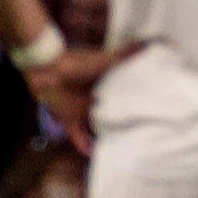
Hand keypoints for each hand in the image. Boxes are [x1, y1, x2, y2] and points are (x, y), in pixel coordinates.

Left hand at [22, 44, 136, 152]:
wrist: (47, 68)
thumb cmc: (77, 63)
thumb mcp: (106, 60)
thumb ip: (126, 54)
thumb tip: (150, 41)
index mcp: (103, 87)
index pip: (119, 100)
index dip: (130, 108)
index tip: (145, 116)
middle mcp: (93, 100)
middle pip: (107, 116)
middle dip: (118, 126)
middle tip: (135, 138)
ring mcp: (81, 111)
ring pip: (95, 128)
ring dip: (103, 138)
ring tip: (118, 150)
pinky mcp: (69, 120)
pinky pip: (78, 137)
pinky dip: (84, 146)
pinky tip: (94, 155)